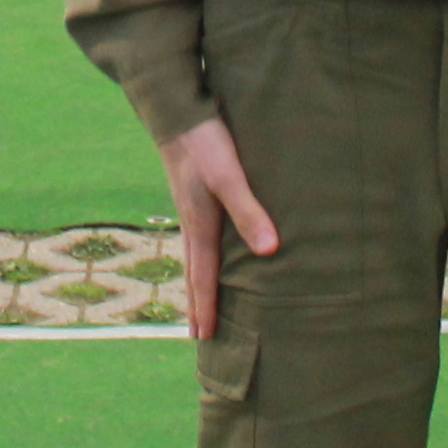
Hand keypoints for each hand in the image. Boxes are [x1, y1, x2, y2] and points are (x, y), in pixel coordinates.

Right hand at [158, 115, 279, 340]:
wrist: (177, 109)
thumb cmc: (205, 142)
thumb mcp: (228, 176)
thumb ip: (249, 212)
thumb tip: (270, 252)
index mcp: (199, 224)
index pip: (203, 277)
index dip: (205, 308)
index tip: (204, 338)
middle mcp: (191, 220)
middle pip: (194, 272)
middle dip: (196, 304)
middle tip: (197, 335)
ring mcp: (190, 207)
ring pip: (194, 254)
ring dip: (197, 282)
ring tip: (200, 302)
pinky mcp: (194, 192)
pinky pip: (197, 236)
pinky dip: (201, 256)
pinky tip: (208, 251)